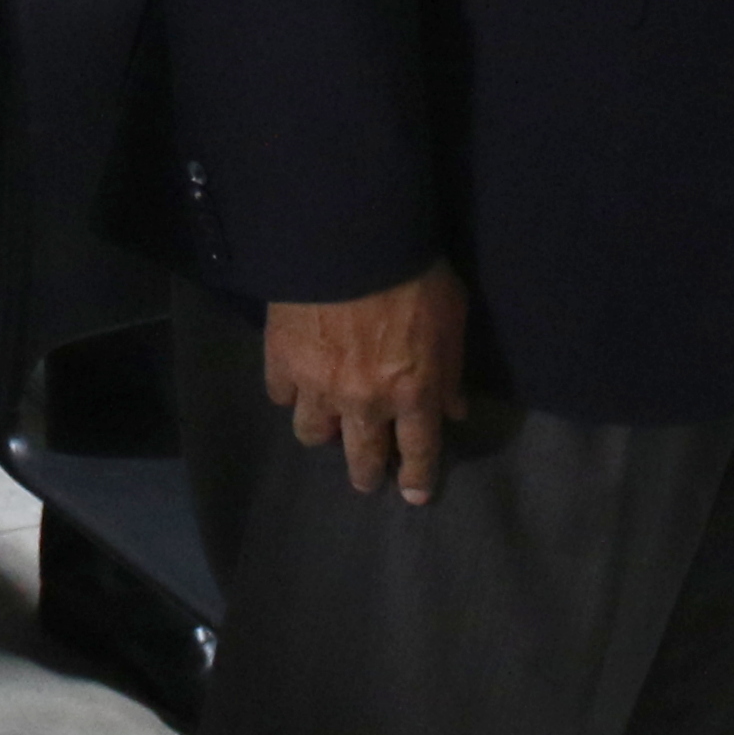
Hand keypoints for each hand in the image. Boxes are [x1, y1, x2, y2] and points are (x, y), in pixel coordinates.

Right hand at [266, 264, 468, 503]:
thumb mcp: (452, 320)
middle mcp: (365, 401)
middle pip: (362, 457)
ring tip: (325, 424)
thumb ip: (451, 371)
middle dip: (367, 474)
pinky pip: (281, 394)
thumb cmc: (415, 275)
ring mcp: (318, 385)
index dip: (417, 478)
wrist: (354, 240)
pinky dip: (290, 392)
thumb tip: (452, 409)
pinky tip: (295, 385)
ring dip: (324, 432)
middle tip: (366, 477)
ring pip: (312, 433)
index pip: (419, 452)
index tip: (413, 495)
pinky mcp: (282, 361)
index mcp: (413, 393)